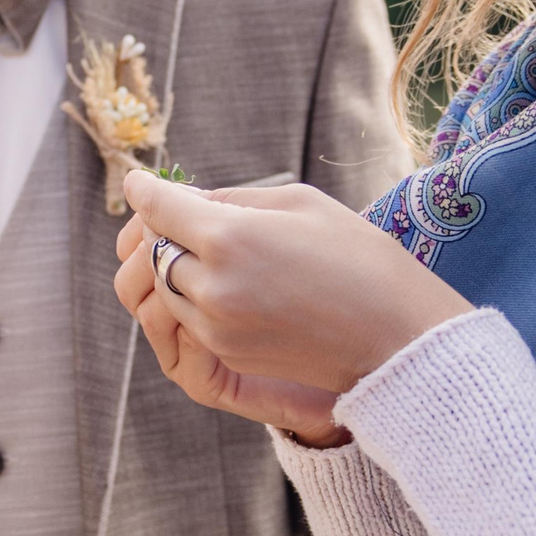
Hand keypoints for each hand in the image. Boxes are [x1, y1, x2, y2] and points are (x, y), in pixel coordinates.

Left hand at [112, 172, 469, 400]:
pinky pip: (188, 316)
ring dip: (174, 264)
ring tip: (201, 246)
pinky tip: (223, 280)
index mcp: (228, 238)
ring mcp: (214, 326)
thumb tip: (189, 200)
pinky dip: (194, 294)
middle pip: (153, 248)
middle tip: (171, 212)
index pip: (159, 208)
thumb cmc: (360, 257)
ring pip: (164, 286)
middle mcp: (211, 286)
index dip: (145, 190)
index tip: (139, 182)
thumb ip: (234, 200)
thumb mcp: (300, 203)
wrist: (396, 338)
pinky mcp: (225, 354)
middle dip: (159, 228)